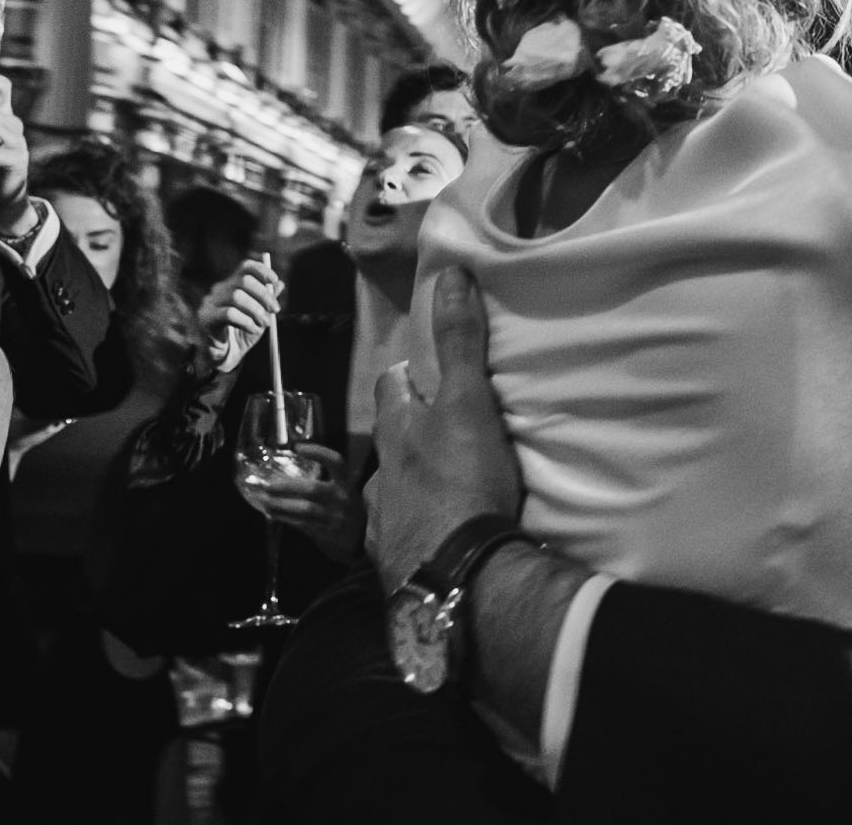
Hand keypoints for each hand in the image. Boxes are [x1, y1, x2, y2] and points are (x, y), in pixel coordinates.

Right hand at [197, 260, 282, 372]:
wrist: (224, 357)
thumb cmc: (242, 334)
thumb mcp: (260, 316)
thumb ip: (267, 301)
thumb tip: (280, 284)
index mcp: (231, 285)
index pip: (245, 267)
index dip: (262, 270)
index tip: (274, 281)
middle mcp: (218, 290)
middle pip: (244, 281)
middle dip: (264, 295)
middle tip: (276, 310)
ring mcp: (209, 303)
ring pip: (237, 296)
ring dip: (257, 311)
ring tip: (265, 324)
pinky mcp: (205, 318)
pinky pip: (229, 314)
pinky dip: (246, 321)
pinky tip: (253, 329)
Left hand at [247, 443, 365, 564]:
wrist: (361, 541)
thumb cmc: (346, 512)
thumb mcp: (344, 494)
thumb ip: (326, 484)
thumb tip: (288, 477)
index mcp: (347, 484)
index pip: (336, 462)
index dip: (318, 452)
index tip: (297, 448)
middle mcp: (342, 499)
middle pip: (313, 489)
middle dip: (287, 487)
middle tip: (267, 485)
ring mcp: (334, 517)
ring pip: (304, 509)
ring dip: (281, 505)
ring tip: (264, 501)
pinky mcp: (325, 534)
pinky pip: (301, 524)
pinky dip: (285, 518)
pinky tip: (273, 514)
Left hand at [369, 266, 520, 590]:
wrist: (454, 576)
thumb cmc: (461, 482)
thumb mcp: (469, 404)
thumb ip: (460, 343)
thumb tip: (451, 276)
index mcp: (396, 431)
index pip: (391, 387)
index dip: (408, 376)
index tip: (428, 373)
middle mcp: (382, 473)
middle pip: (391, 440)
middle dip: (412, 431)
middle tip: (447, 427)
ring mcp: (387, 521)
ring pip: (396, 488)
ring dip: (416, 482)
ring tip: (450, 484)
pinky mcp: (401, 561)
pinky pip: (407, 536)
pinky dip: (422, 528)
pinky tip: (443, 534)